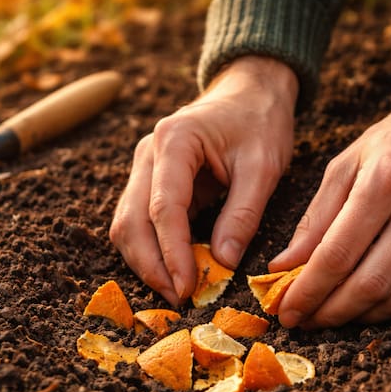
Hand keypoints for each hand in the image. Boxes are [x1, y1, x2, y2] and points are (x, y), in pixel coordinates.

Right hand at [110, 56, 298, 304]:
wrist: (250, 92)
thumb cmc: (260, 122)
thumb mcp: (263, 166)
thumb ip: (243, 214)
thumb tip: (223, 264)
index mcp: (175, 141)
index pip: (163, 207)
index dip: (173, 253)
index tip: (188, 288)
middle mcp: (148, 153)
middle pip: (130, 220)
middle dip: (150, 265)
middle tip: (178, 299)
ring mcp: (144, 167)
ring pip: (127, 224)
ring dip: (146, 262)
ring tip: (175, 291)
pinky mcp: (150, 181)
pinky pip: (139, 221)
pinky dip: (151, 250)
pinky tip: (172, 271)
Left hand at [270, 75, 390, 327]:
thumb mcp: (346, 163)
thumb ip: (315, 219)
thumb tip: (284, 266)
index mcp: (385, 181)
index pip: (338, 253)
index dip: (308, 290)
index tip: (286, 309)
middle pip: (370, 283)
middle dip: (330, 312)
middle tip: (304, 320)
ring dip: (358, 317)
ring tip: (329, 316)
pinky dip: (387, 309)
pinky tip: (363, 306)